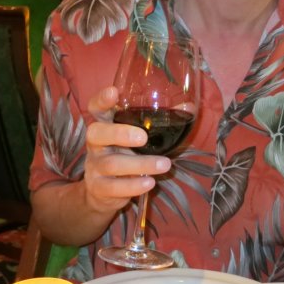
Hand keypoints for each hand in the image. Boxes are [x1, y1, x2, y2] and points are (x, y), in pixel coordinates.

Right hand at [82, 86, 168, 214]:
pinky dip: (133, 185)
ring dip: (140, 164)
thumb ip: (158, 122)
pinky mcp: (98, 188)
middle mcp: (95, 144)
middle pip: (96, 133)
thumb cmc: (126, 154)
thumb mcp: (139, 137)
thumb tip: (188, 108)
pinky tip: (150, 182)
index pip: (96, 108)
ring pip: (112, 164)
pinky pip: (114, 187)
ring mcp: (95, 166)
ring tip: (165, 164)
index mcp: (105, 125)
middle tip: (143, 137)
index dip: (102, 100)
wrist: (101, 191)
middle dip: (119, 134)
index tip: (114, 92)